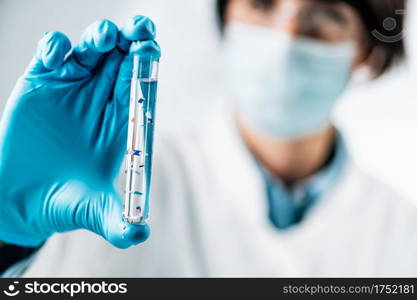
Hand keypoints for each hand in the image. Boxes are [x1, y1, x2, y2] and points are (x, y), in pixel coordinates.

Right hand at [0, 16, 160, 248]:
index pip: (140, 86)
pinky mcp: (40, 85)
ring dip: (100, 36)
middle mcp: (99, 101)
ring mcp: (70, 89)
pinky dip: (55, 47)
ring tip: (104, 38)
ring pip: (91, 50)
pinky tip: (58, 53)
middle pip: (121, 60)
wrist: (22, 201)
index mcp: (121, 123)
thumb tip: (139, 233)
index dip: (147, 66)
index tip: (151, 50)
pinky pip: (51, 55)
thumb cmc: (64, 203)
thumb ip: (116, 222)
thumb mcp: (93, 212)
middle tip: (140, 29)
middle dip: (132, 40)